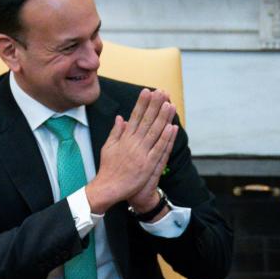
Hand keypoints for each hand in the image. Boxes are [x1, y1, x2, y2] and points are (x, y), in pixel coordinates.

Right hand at [85, 89, 178, 213]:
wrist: (108, 187)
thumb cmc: (108, 168)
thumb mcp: (108, 147)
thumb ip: (116, 132)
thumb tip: (120, 118)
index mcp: (124, 138)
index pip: (135, 116)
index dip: (142, 103)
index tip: (147, 91)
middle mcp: (133, 143)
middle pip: (146, 120)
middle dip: (154, 105)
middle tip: (161, 92)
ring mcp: (141, 153)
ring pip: (154, 132)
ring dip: (162, 117)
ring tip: (169, 104)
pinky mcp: (148, 164)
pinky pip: (158, 149)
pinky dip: (165, 138)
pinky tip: (171, 127)